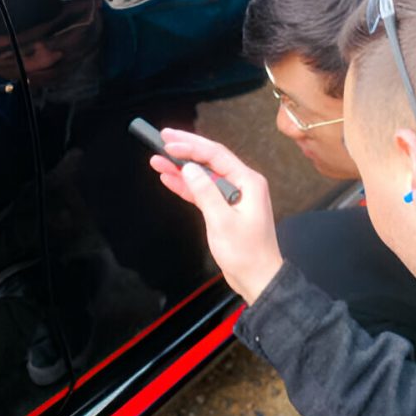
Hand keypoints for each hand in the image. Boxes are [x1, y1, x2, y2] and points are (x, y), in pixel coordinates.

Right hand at [150, 128, 282, 304]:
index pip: (216, 155)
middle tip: (162, 138)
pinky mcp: (224, 209)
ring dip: (181, 168)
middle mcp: (242, 184)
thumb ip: (205, 191)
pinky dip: (186, 185)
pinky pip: (203, 190)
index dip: (191, 146)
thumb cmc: (246, 253)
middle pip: (209, 159)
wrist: (257, 278)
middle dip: (185, 148)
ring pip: (203, 175)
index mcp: (248, 182)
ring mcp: (233, 196)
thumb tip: (189, 168)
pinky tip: (169, 178)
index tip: (169, 143)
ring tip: (157, 159)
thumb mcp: (222, 221)